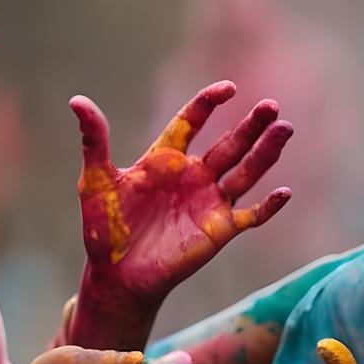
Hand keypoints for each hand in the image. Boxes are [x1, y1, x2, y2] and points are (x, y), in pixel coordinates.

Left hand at [72, 81, 293, 315]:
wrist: (116, 275)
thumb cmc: (104, 228)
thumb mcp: (95, 181)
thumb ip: (94, 141)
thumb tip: (78, 100)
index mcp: (166, 159)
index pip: (192, 122)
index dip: (209, 103)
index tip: (228, 89)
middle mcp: (194, 175)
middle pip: (229, 144)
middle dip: (250, 126)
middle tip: (270, 106)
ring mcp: (210, 202)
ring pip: (246, 172)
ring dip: (266, 153)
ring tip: (284, 130)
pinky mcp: (221, 230)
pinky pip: (251, 216)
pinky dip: (269, 206)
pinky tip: (285, 192)